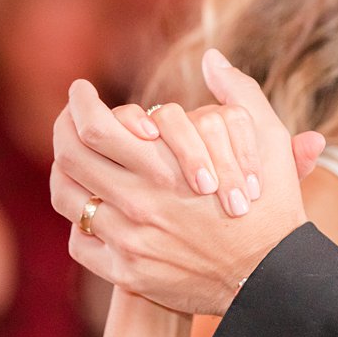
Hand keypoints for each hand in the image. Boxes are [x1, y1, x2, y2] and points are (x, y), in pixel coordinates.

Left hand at [50, 49, 325, 315]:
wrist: (274, 279)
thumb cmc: (272, 205)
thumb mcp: (269, 140)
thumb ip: (240, 92)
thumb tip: (211, 57)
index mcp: (166, 168)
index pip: (92, 127)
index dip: (79, 103)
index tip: (81, 92)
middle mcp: (140, 204)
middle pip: (70, 159)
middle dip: (63, 129)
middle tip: (70, 118)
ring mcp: (130, 241)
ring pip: (70, 199)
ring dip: (66, 172)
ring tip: (74, 159)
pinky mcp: (128, 273)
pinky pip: (80, 242)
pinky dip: (81, 222)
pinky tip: (92, 207)